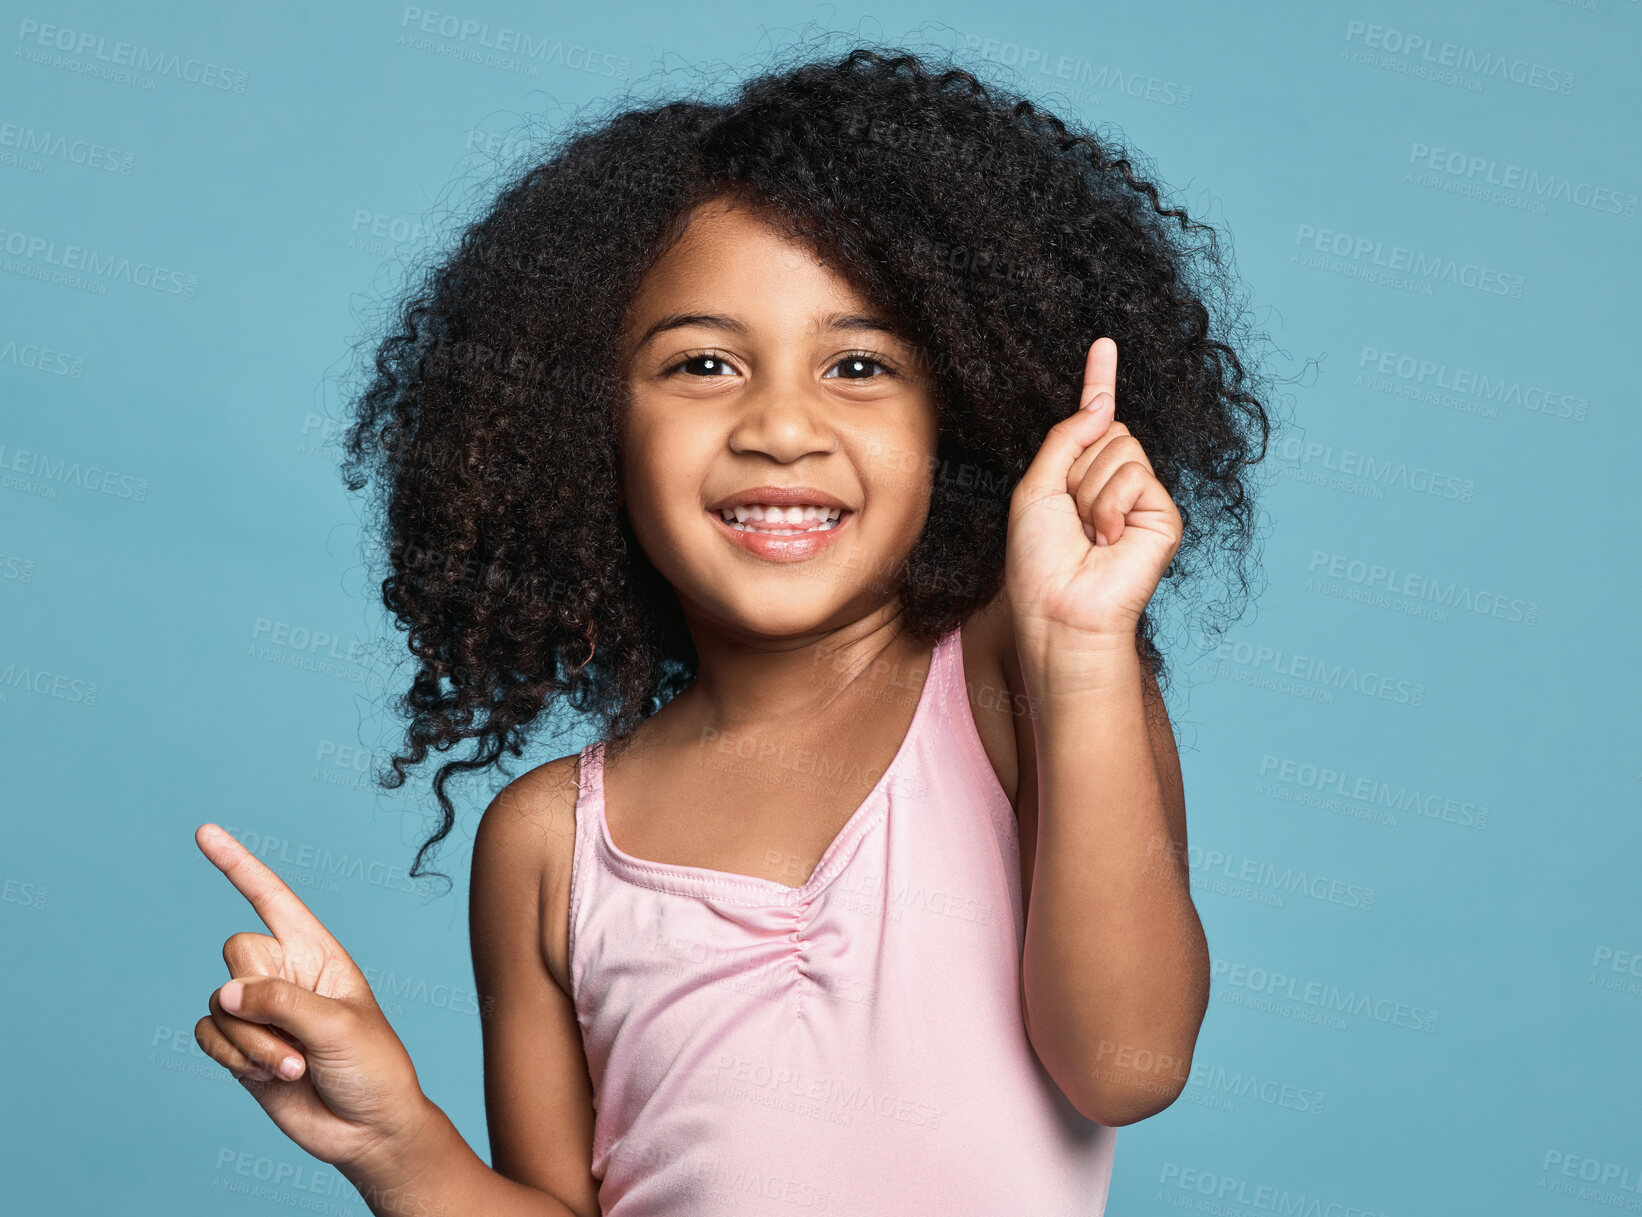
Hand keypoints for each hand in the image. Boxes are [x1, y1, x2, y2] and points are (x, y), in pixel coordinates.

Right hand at [194, 823, 431, 1181]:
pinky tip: (272, 1076)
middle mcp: (284, 973)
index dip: (238, 865)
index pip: (271, 898)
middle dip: (261, 999)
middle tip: (299, 1038)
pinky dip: (234, 1058)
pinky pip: (206, 1035)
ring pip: (219, 1004)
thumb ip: (280, 1003)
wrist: (367, 1128)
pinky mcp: (238, 1046)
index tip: (205, 832)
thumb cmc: (372, 1066)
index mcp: (317, 951)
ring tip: (296, 1067)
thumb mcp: (339, 1025)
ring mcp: (259, 1010)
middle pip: (237, 954)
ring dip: (253, 1043)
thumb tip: (223, 995)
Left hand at [1006, 337, 1181, 649]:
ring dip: (1090, 491)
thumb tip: (1101, 405)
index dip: (1099, 381)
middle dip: (1078, 467)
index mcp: (1082, 475)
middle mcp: (1116, 483)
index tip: (1103, 345)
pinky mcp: (1165, 515)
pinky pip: (1136, 475)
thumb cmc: (1039, 560)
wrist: (1059, 608)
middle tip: (1072, 516)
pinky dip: (1111, 504)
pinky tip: (1109, 539)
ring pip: (1120, 450)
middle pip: (1107, 430)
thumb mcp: (1036, 488)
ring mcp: (1143, 499)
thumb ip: (1066, 440)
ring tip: (1089, 533)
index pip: (1094, 420)